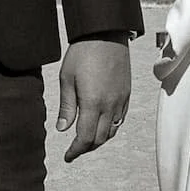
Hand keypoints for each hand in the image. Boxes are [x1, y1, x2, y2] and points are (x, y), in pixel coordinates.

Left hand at [57, 38, 129, 161]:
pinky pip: (120, 119)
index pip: (85, 138)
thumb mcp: (67, 79)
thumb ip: (66, 106)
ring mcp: (121, 100)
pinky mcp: (127, 93)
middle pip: (100, 139)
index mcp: (93, 103)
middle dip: (86, 148)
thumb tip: (63, 129)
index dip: (76, 151)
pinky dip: (110, 128)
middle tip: (74, 150)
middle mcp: (110, 105)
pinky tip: (101, 125)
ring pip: (112, 131)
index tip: (68, 156)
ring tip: (86, 140)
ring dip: (99, 140)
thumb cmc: (83, 53)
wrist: (106, 34)